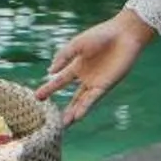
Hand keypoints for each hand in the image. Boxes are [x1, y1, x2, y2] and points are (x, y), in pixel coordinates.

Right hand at [34, 10, 153, 127]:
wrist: (124, 35)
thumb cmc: (101, 35)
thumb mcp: (77, 44)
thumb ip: (64, 56)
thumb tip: (50, 71)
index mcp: (77, 66)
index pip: (60, 81)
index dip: (49, 89)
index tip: (36, 97)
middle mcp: (86, 78)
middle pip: (72, 97)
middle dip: (62, 108)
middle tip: (51, 121)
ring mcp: (96, 83)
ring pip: (82, 102)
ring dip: (73, 113)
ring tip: (63, 124)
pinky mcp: (106, 85)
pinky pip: (92, 99)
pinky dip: (84, 107)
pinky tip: (77, 116)